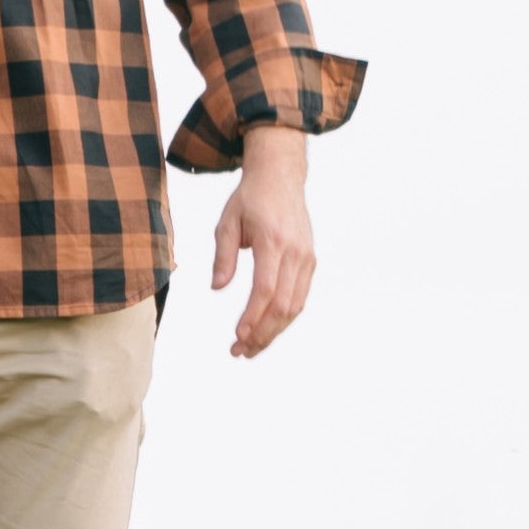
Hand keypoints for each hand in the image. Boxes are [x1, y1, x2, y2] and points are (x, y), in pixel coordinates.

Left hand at [212, 125, 314, 358]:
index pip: (266, 289)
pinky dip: (283, 318)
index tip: (239, 336)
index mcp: (273, 241)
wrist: (281, 177)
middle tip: (240, 351)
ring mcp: (306, 257)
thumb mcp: (227, 222)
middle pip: (283, 305)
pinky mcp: (310, 261)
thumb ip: (223, 256)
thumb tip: (218, 288)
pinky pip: (299, 297)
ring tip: (250, 347)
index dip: (253, 317)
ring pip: (295, 306)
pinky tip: (266, 328)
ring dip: (273, 331)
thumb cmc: (251, 199)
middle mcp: (295, 252)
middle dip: (262, 333)